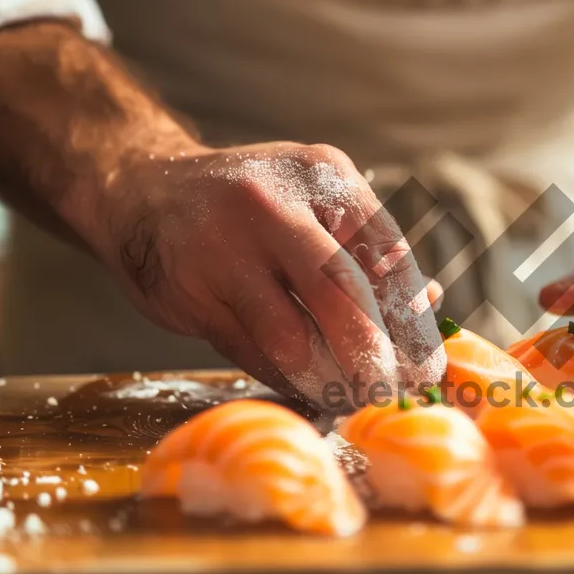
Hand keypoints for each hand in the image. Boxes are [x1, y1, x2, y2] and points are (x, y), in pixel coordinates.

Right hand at [96, 141, 446, 405]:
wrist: (142, 190)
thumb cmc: (251, 206)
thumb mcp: (315, 201)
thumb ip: (368, 251)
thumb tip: (431, 307)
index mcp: (323, 175)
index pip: (386, 256)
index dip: (411, 322)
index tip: (425, 368)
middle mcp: (273, 206)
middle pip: (340, 293)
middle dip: (373, 356)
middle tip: (390, 392)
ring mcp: (224, 250)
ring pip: (290, 338)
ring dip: (328, 380)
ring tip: (350, 399)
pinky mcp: (189, 293)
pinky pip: (251, 354)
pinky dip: (286, 379)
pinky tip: (305, 388)